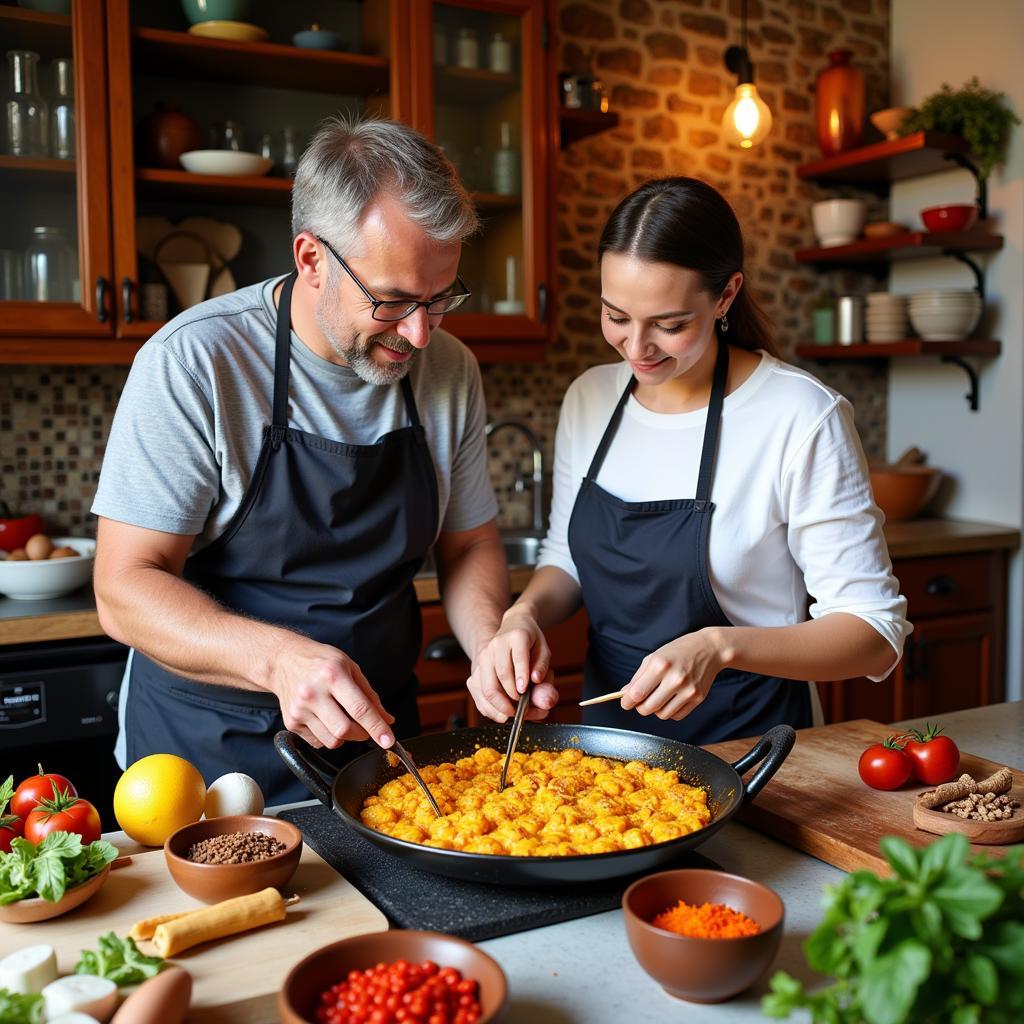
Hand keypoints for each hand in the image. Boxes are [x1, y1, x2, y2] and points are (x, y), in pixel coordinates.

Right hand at [267, 636, 395, 749]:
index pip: (359, 709)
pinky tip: (326, 719)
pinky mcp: (291, 722)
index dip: (376, 727)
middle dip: (362, 734)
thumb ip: (370, 695)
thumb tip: (386, 720)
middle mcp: (314, 693)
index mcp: (333, 675)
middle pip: (344, 730)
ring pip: (332, 741)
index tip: (388, 740)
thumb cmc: (319, 661)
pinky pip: (318, 742)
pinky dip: (328, 736)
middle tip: (365, 726)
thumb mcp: (350, 667)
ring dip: (345, 737)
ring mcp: (300, 709)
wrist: (283, 660)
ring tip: (342, 718)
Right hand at [467, 608, 558, 722]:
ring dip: (500, 705)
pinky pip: (478, 694)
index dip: (521, 675)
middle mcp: (496, 645)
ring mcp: (483, 658)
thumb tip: (535, 680)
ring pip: (487, 687)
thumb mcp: (543, 649)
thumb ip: (542, 666)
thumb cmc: (529, 643)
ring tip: (513, 714)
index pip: (519, 657)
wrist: (510, 629)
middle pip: (500, 675)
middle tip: (523, 709)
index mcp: (516, 636)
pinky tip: (501, 714)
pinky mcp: (475, 671)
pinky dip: (489, 708)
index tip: (524, 691)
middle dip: (511, 697)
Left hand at [621, 628, 725, 720]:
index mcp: (660, 665)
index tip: (625, 702)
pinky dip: (670, 711)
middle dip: (640, 707)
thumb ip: (638, 677)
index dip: (627, 701)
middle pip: (648, 708)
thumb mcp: (654, 657)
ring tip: (658, 696)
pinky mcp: (698, 698)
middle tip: (640, 701)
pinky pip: (676, 716)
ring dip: (656, 709)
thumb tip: (625, 694)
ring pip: (662, 714)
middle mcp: (675, 679)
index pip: (637, 693)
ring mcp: (688, 690)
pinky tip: (671, 698)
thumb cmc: (680, 651)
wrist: (710, 649)